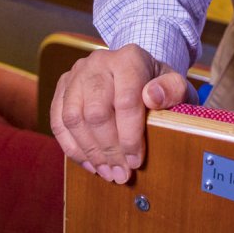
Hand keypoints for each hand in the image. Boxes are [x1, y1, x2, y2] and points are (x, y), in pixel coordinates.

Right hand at [49, 43, 192, 183]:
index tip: (136, 161)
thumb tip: (153, 97)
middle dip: (109, 150)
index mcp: (129, 58)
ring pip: (73, 118)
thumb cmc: (157, 84)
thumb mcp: (175, 85)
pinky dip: (72, 147)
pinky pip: (58, 121)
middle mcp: (98, 61)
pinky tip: (90, 163)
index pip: (125, 100)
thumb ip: (172, 90)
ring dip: (90, 152)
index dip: (130, 136)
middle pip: (96, 112)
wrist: (135, 71)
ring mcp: (77, 73)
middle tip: (121, 174)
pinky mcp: (63, 87)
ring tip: (107, 172)